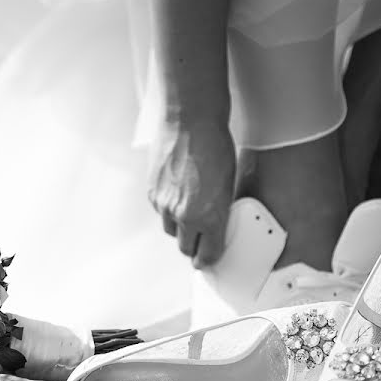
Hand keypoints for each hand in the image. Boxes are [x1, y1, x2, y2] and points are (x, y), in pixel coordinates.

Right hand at [148, 117, 235, 267]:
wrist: (190, 121)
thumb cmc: (215, 146)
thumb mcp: (228, 184)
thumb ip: (219, 210)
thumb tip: (215, 223)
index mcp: (209, 216)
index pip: (208, 254)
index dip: (209, 259)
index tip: (209, 259)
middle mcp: (184, 215)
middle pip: (184, 248)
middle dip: (192, 246)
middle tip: (199, 240)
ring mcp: (164, 205)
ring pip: (170, 230)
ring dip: (179, 227)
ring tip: (188, 212)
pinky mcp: (152, 192)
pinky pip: (159, 211)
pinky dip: (167, 208)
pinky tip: (177, 193)